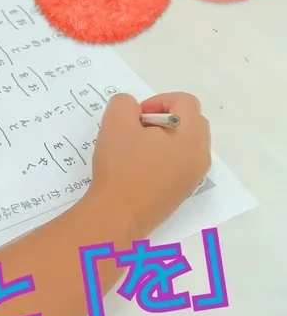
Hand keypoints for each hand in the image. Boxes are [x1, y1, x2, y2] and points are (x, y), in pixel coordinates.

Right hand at [88, 92, 210, 236]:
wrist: (118, 214)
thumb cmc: (120, 167)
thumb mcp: (115, 122)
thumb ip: (125, 103)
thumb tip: (135, 111)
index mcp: (191, 135)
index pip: (184, 101)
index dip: (158, 101)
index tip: (136, 118)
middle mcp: (200, 155)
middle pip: (191, 120)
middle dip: (164, 118)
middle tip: (138, 131)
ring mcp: (194, 175)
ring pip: (186, 143)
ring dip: (165, 138)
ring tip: (138, 149)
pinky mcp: (184, 191)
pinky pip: (181, 163)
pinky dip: (165, 157)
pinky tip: (141, 168)